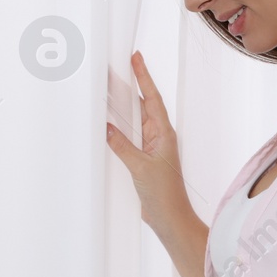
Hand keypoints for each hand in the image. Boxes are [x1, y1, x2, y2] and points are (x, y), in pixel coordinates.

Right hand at [106, 51, 190, 232]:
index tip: (136, 58)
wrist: (170, 218)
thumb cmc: (164, 194)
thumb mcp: (139, 167)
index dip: (143, 77)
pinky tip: (109, 123)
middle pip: (143, 104)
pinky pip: (130, 136)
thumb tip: (106, 128)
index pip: (151, 98)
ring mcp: (151, 147)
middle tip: (118, 66)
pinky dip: (119, 127)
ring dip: (124, 105)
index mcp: (163, 134)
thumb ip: (121, 146)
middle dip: (132, 85)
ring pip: (135, 120)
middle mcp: (159, 137)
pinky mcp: (144, 159)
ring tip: (110, 87)